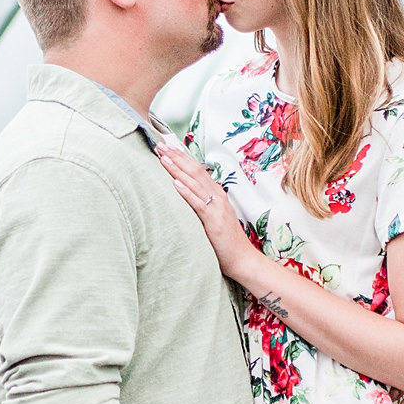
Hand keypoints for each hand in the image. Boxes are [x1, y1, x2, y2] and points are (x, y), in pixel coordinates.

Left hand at [156, 143, 253, 282]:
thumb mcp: (213, 217)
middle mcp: (217, 196)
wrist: (242, 259)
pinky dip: (186, 192)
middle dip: (177, 157)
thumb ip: (202, 204)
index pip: (197, 170)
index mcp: (216, 194)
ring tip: (163, 157)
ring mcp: (216, 207)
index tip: (168, 146)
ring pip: (194, 183)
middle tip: (160, 144)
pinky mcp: (213, 221)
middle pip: (195, 171)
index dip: (182, 157)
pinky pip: (197, 204)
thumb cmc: (226, 240)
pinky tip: (175, 183)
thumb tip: (185, 194)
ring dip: (177, 169)